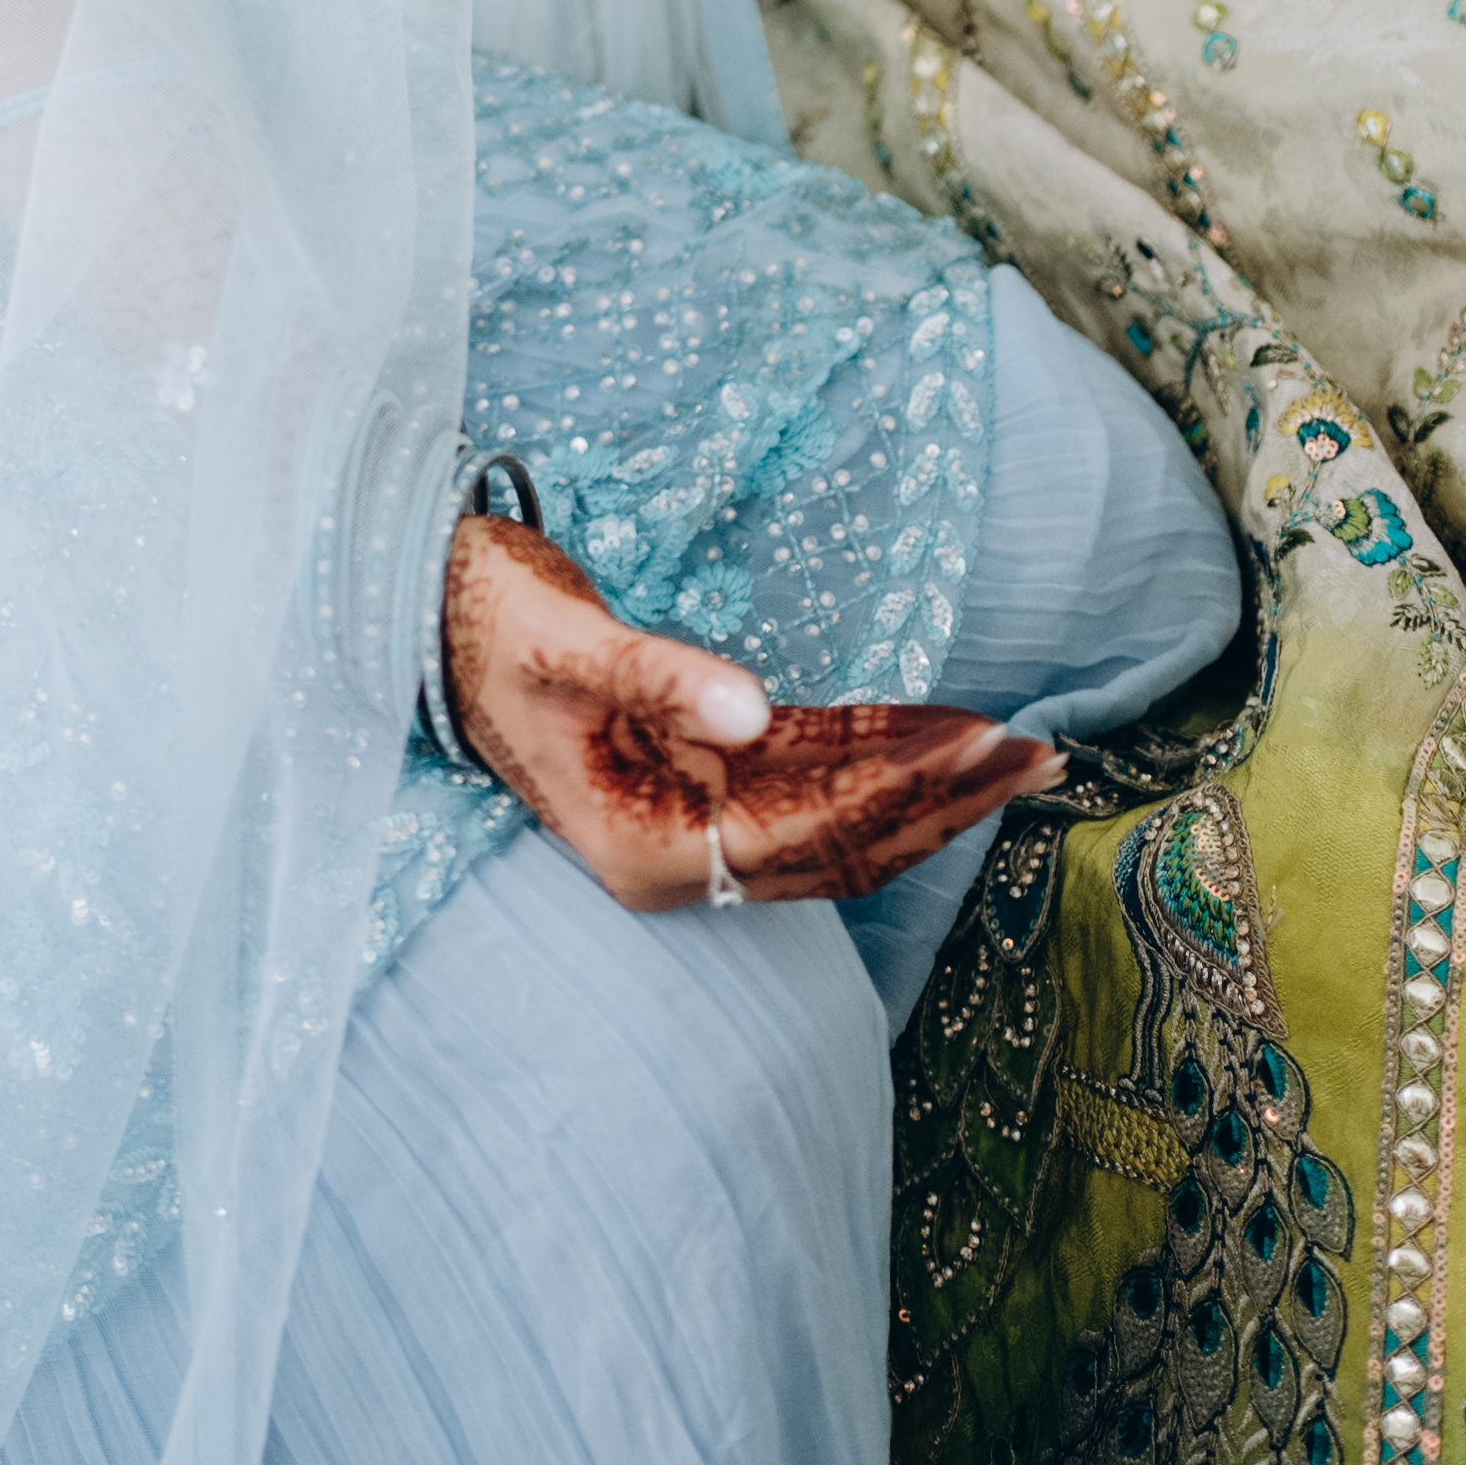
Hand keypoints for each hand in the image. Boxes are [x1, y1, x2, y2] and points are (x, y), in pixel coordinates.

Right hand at [440, 510, 1050, 909]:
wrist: (424, 608)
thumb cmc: (483, 622)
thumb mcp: (564, 643)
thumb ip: (657, 677)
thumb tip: (755, 711)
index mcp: (645, 848)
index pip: (804, 833)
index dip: (898, 793)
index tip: (980, 748)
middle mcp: (678, 855)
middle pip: (839, 843)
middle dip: (942, 801)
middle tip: (1041, 755)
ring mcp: (689, 820)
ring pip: (836, 819)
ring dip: (925, 786)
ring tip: (1019, 750)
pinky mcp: (698, 775)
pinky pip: (807, 781)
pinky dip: (874, 758)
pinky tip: (937, 736)